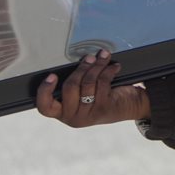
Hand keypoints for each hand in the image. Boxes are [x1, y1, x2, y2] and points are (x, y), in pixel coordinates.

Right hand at [36, 49, 150, 127]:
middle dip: (80, 68)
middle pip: (69, 87)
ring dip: (96, 66)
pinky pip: (102, 82)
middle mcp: (73, 117)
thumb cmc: (104, 97)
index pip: (45, 107)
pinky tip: (113, 66)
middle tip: (89, 58)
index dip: (45, 91)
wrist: (130, 107)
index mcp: (63, 113)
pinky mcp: (103, 108)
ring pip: (87, 82)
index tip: (51, 75)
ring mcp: (88, 114)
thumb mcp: (84, 95)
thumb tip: (76, 61)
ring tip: (103, 57)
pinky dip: (108, 70)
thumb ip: (75, 84)